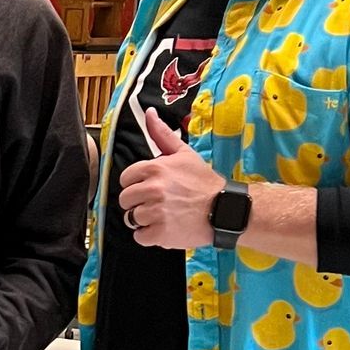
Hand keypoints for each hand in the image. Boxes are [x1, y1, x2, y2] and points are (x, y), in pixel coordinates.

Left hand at [117, 110, 224, 249]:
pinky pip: (140, 237)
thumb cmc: (203, 182)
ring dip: (144, 220)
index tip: (150, 188)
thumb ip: (162, 134)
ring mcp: (156, 212)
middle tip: (156, 204)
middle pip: (125, 200)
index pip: (125, 179)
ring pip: (131, 219)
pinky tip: (164, 229)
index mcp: (154, 169)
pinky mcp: (161, 233)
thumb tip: (149, 113)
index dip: (136, 185)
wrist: (224, 209)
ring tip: (163, 216)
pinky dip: (149, 236)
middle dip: (137, 203)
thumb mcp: (183, 153)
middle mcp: (153, 189)